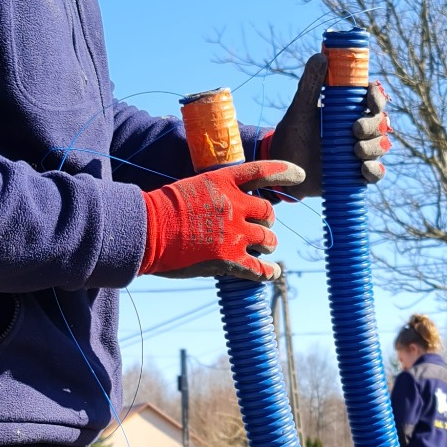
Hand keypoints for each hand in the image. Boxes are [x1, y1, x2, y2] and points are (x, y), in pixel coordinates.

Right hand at [140, 161, 305, 281]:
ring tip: (262, 250)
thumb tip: (233, 206)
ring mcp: (234, 233)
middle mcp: (234, 205)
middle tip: (261, 229)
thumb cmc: (160, 210)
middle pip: (269, 213)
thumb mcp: (191, 188)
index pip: (263, 172)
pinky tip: (272, 273)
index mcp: (224, 182)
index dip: (285, 173)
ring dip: (267, 245)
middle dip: (267, 222)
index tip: (300, 176)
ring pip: (268, 240)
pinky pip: (259, 268)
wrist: (145, 231)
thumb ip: (216, 193)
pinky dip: (268, 272)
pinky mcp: (229, 260)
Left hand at [263, 54, 391, 196]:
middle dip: (373, 124)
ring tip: (356, 150)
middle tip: (355, 129)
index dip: (376, 97)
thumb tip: (320, 56)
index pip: (372, 99)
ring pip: (381, 146)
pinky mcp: (356, 175)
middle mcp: (358, 130)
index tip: (369, 99)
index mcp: (348, 111)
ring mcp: (359, 152)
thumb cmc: (293, 134)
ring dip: (373, 147)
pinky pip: (376, 173)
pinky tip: (364, 169)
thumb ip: (310, 84)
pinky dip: (374, 171)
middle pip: (380, 122)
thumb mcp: (300, 109)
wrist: (282, 168)